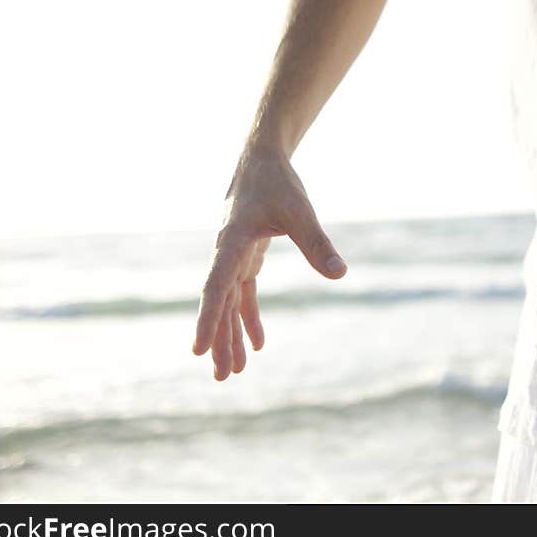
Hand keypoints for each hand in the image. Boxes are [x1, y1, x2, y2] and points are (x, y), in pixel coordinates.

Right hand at [192, 148, 347, 379]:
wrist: (263, 159)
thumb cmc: (278, 182)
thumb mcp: (300, 212)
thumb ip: (317, 243)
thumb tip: (339, 274)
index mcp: (231, 242)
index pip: (216, 286)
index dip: (207, 319)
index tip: (197, 349)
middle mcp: (226, 253)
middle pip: (220, 304)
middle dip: (220, 341)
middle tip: (221, 378)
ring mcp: (234, 257)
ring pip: (229, 304)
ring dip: (231, 336)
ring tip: (232, 372)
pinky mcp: (246, 256)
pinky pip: (244, 295)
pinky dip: (249, 318)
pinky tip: (257, 344)